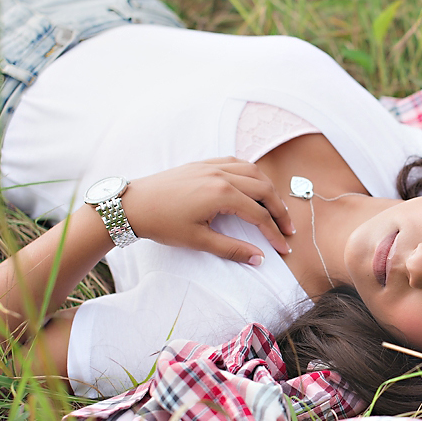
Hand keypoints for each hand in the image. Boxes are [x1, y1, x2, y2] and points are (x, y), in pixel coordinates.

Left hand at [120, 158, 295, 264]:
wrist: (133, 204)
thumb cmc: (162, 223)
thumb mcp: (199, 241)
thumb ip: (232, 249)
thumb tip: (258, 258)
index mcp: (221, 194)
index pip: (259, 215)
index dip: (274, 234)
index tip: (282, 248)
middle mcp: (220, 175)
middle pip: (264, 190)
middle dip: (280, 211)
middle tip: (287, 229)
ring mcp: (211, 166)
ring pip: (253, 172)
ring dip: (269, 189)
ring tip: (275, 207)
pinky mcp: (203, 164)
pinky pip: (235, 162)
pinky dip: (250, 173)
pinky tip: (253, 185)